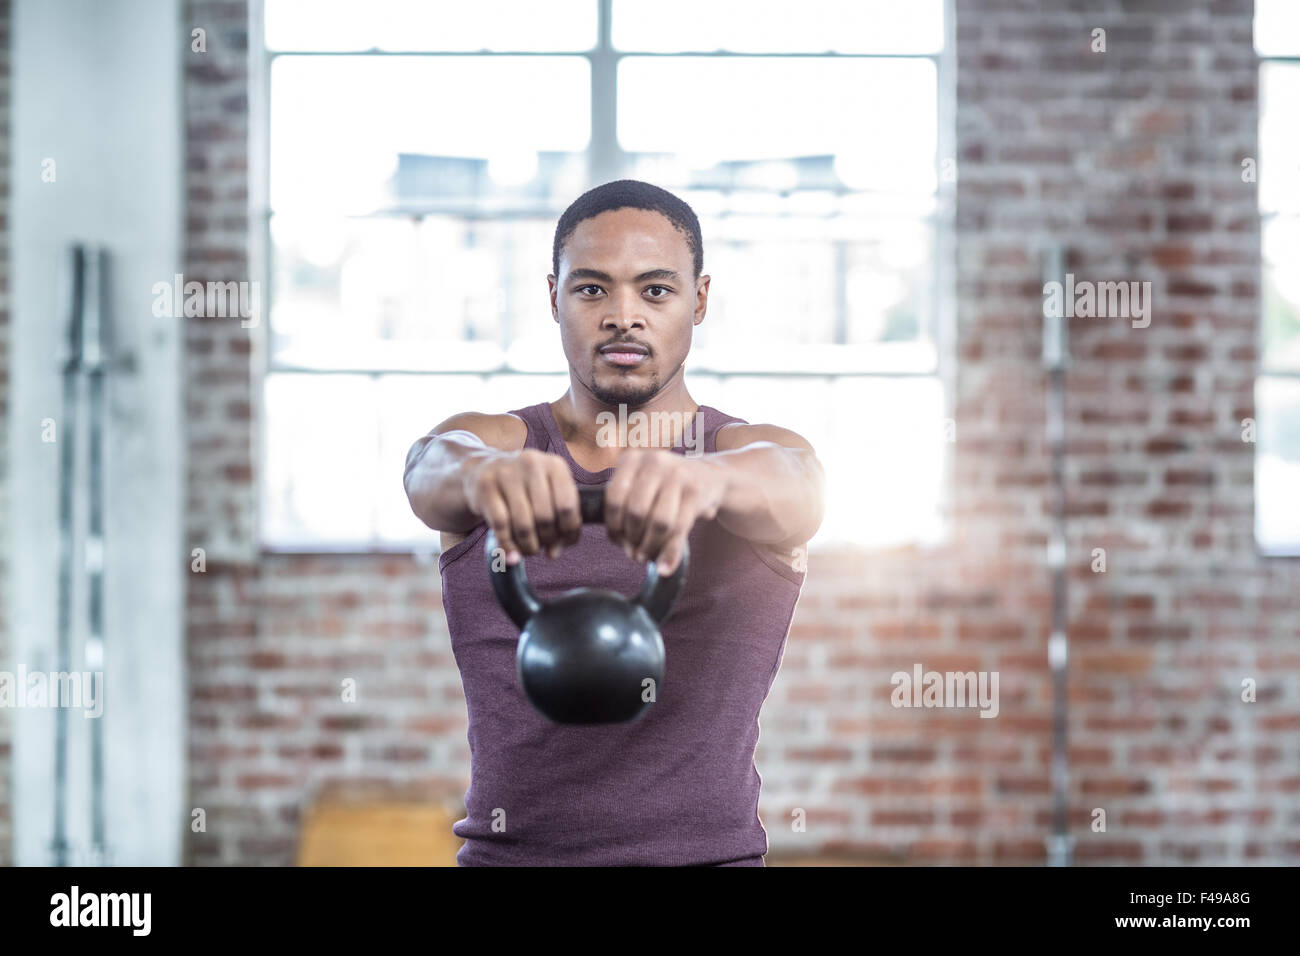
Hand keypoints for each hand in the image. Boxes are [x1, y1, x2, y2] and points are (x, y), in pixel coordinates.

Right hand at [463, 449, 582, 564]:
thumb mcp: (547, 494)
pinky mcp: (486, 487)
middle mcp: (532, 464)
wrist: (484, 471)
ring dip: (529, 546)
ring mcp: (506, 474)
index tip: (562, 542)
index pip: (568, 506)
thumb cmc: (524, 488)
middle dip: (546, 539)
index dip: (568, 531)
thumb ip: (558, 521)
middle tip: (542, 546)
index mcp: (555, 465)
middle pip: (545, 517)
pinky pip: (501, 526)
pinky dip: (508, 546)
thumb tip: (553, 552)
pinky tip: (513, 554)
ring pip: (523, 524)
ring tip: (529, 549)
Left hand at [604, 449, 726, 575]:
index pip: (614, 498)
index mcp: (632, 459)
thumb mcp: (643, 486)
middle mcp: (654, 461)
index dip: (613, 526)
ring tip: (646, 555)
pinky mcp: (696, 492)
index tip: (619, 540)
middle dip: (632, 539)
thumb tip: (622, 543)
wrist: (710, 477)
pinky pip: (679, 529)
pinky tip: (664, 568)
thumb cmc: (666, 488)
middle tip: (634, 552)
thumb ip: (626, 508)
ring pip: (658, 522)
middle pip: (636, 512)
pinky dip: (670, 554)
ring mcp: (678, 475)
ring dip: (650, 546)